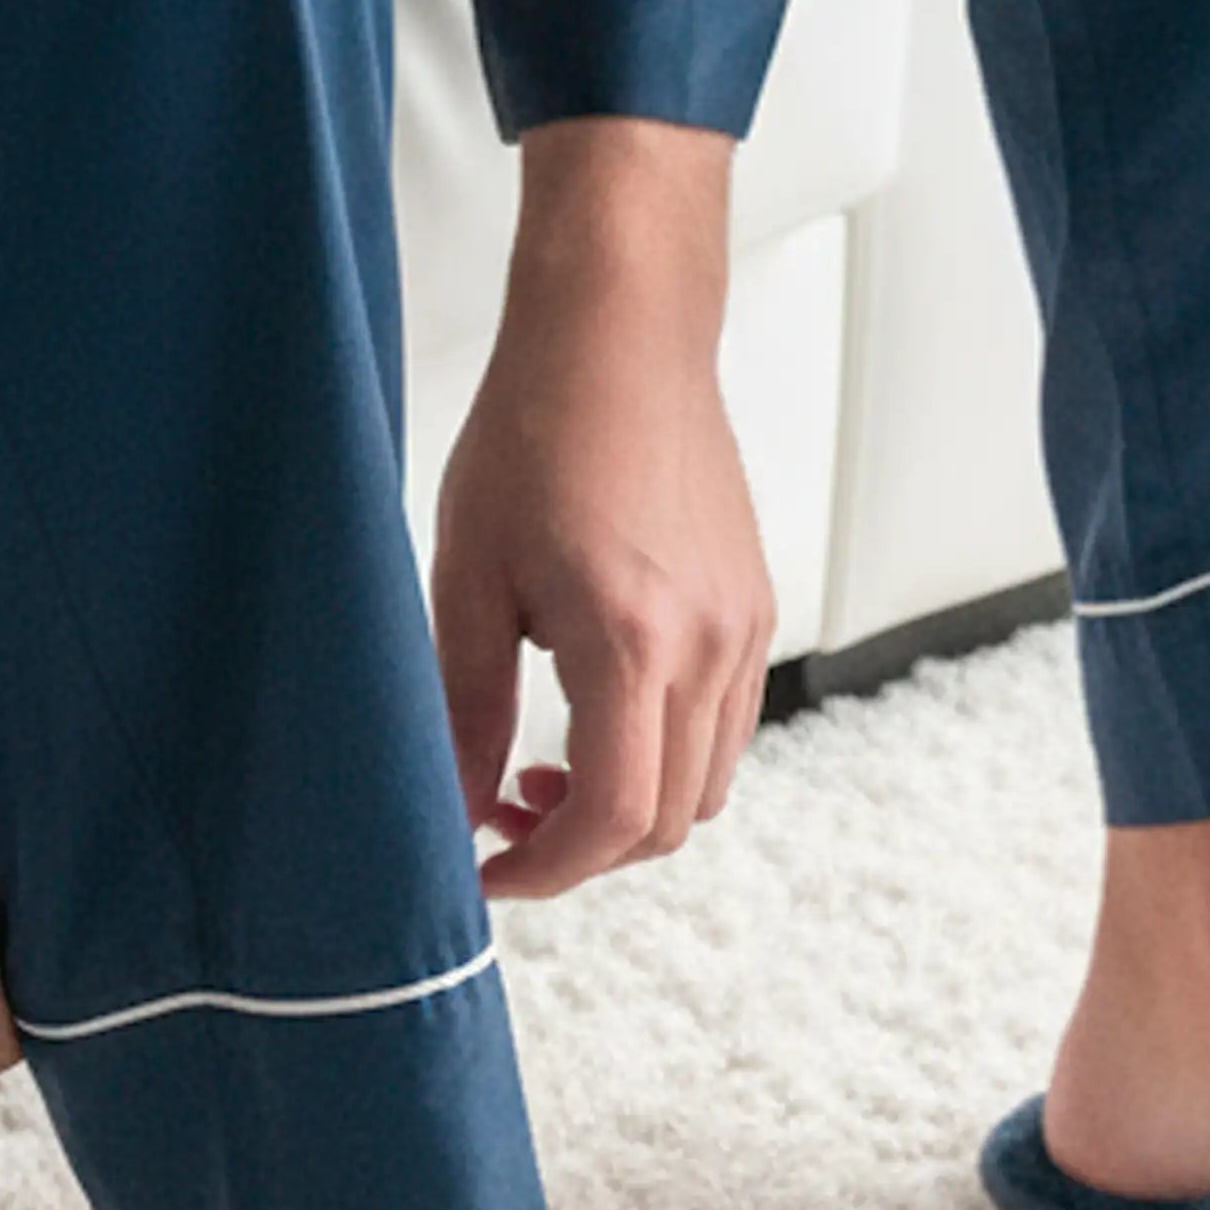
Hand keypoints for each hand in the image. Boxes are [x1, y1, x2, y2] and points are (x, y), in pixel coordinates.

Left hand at [429, 117, 774, 898]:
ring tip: (544, 768)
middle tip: (500, 814)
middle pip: (668, 823)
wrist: (621, 337)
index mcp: (634, 640)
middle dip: (580, 850)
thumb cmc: (533, 435)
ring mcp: (747, 629)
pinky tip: (598, 714)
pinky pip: (724, 729)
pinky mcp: (756, 609)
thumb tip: (453, 813)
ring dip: (628, 809)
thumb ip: (464, 710)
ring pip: (706, 786)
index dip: (546, 871)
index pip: (615, 818)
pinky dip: (664, 757)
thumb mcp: (468, 580)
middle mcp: (712, 645)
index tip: (484, 869)